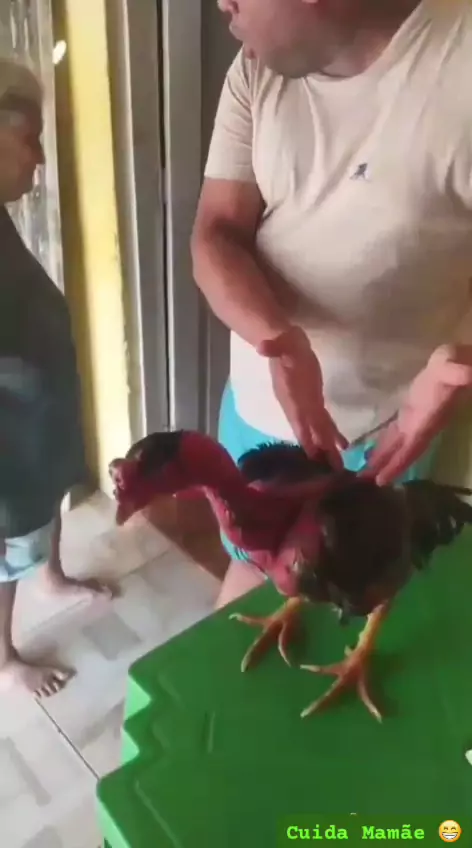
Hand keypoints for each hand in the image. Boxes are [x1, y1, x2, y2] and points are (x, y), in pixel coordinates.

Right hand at [257, 326, 347, 466]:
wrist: (284, 341)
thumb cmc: (284, 342)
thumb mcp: (281, 342)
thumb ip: (274, 347)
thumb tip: (262, 347)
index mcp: (290, 394)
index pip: (297, 417)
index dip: (304, 434)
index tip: (312, 454)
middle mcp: (297, 404)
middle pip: (311, 430)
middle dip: (321, 449)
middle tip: (334, 470)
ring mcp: (306, 404)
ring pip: (318, 429)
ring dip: (328, 446)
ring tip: (339, 465)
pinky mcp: (314, 400)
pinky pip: (324, 420)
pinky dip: (333, 433)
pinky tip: (343, 444)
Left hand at [366, 345, 471, 485]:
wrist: (456, 360)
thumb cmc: (453, 363)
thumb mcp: (452, 366)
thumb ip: (457, 372)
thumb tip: (468, 373)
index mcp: (428, 420)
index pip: (411, 448)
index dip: (398, 465)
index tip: (381, 481)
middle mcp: (421, 425)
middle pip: (402, 453)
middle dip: (385, 468)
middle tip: (363, 483)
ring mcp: (415, 419)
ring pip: (396, 444)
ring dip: (382, 458)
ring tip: (364, 473)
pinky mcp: (410, 411)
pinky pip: (395, 432)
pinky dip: (383, 443)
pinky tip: (372, 450)